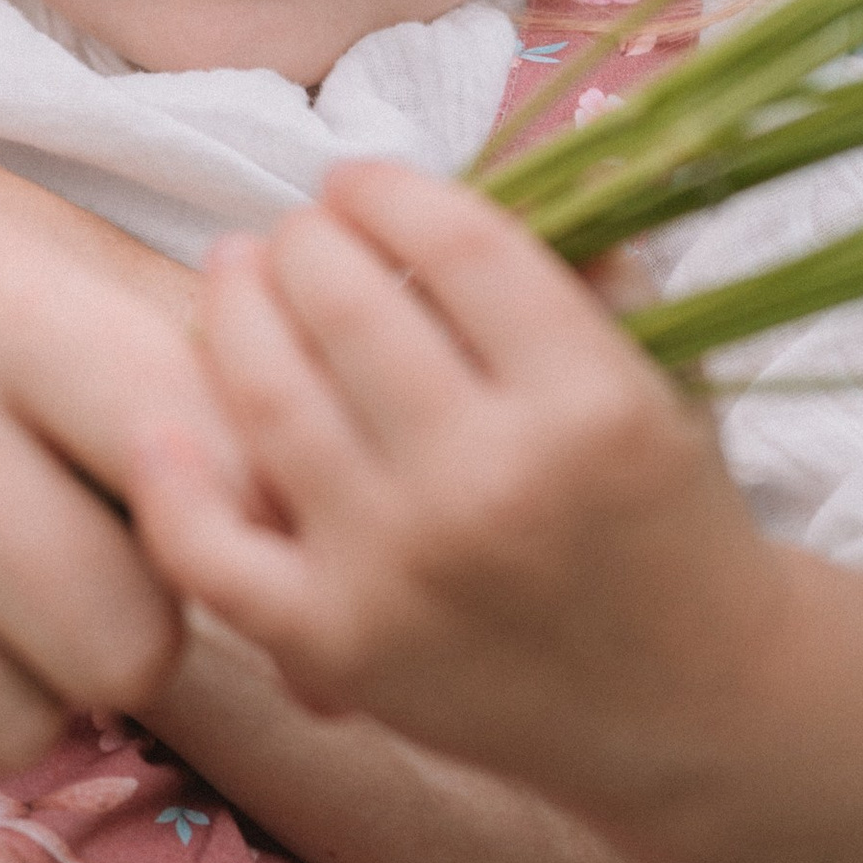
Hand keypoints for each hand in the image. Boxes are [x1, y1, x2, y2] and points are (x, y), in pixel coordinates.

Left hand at [127, 156, 784, 834]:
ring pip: (268, 396)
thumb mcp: (667, 378)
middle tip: (302, 235)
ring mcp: (400, 569)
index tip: (361, 182)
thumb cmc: (670, 517)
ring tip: (238, 274)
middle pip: (344, 304)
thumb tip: (503, 154)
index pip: (454, 243)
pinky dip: (173, 479)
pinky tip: (163, 419)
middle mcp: (490, 482)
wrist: (698, 708)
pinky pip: (211, 550)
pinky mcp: (335, 647)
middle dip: (306, 243)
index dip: (386, 190)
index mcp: (587, 402)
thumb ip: (590, 266)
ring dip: (236, 311)